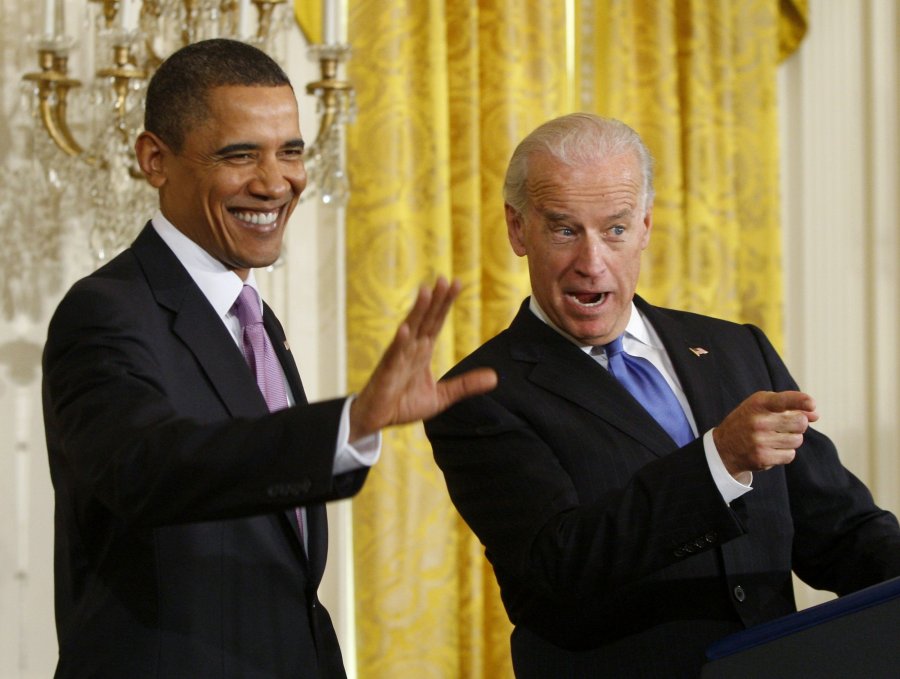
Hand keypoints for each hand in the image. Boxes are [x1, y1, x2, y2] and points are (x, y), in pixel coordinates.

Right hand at [348, 277, 497, 440]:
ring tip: (426, 293)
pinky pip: (394, 356)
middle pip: (425, 320)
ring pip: (409, 331)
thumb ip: (465, 385)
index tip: (456, 283)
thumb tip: (494, 377)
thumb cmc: (404, 403)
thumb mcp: (442, 396)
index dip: (446, 303)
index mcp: (422, 351)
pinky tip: (405, 330)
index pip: (436, 322)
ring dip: (417, 312)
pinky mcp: (387, 373)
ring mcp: (398, 359)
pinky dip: (399, 343)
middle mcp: (410, 349)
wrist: (377, 419)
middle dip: (435, 300)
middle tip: (444, 279)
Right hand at [712, 390, 818, 476]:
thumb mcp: (763, 406)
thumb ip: (789, 406)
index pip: (782, 401)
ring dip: (791, 439)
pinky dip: (784, 452)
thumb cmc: (749, 421)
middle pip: (800, 422)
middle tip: (785, 425)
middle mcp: (758, 421)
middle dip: (798, 424)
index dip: (800, 401)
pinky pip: (790, 455)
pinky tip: (770, 449)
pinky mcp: (762, 458)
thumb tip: (816, 414)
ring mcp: (759, 441)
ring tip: (774, 437)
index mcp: (758, 404)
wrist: (723, 447)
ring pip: (797, 440)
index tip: (812, 404)